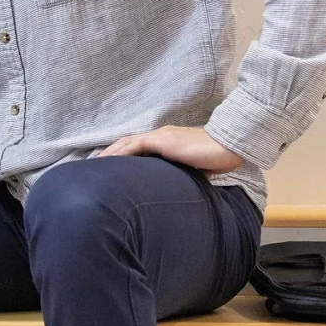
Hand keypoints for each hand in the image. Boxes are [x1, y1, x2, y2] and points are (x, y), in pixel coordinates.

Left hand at [97, 126, 245, 174]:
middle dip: (111, 154)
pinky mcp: (163, 141)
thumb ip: (186, 174)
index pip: (139, 147)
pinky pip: (136, 145)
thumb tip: (184, 189)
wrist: (229, 145)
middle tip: (96, 167)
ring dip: (111, 154)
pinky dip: (121, 153)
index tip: (111, 167)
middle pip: (128, 143)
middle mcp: (160, 136)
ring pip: (127, 143)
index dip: (123, 155)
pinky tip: (110, 161)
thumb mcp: (197, 167)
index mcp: (167, 141)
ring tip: (96, 165)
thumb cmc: (217, 156)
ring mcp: (160, 137)